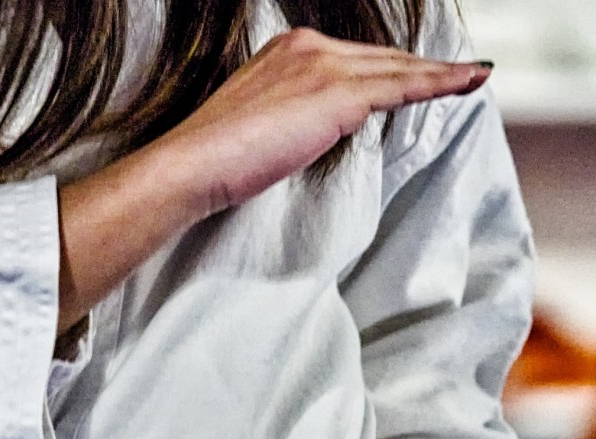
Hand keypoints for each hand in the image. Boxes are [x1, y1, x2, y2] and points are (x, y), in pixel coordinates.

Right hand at [163, 27, 490, 214]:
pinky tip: (467, 82)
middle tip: (454, 74)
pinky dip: (439, 83)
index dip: (382, 69)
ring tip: (471, 78)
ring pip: (395, 68)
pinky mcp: (338, 94)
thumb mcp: (252, 128)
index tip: (404, 78)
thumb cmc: (212, 160)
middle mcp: (307, 47)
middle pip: (378, 58)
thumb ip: (283, 120)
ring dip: (438, 74)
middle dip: (417, 66)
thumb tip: (300, 135)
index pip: (348, 59)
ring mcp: (324, 66)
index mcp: (284, 51)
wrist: (192, 165)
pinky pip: (402, 87)